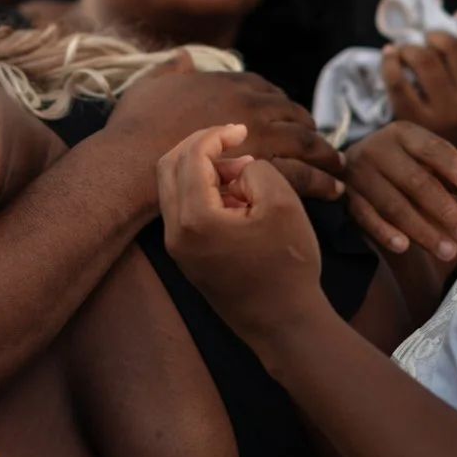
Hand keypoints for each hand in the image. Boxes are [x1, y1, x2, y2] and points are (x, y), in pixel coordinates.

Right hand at [110, 66, 344, 200]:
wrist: (136, 162)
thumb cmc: (137, 127)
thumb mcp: (149, 85)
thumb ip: (170, 70)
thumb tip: (182, 57)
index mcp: (228, 83)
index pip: (266, 89)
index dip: (279, 103)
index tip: (287, 115)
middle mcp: (251, 104)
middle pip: (293, 113)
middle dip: (308, 127)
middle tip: (320, 143)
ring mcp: (261, 134)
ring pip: (306, 141)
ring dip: (326, 154)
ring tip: (338, 166)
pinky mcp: (266, 166)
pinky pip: (305, 172)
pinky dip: (323, 180)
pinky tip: (332, 190)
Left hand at [159, 124, 322, 341]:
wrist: (286, 326)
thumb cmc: (288, 265)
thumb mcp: (281, 202)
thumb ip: (256, 170)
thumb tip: (237, 168)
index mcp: (193, 218)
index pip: (191, 156)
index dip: (216, 135)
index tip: (243, 130)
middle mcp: (174, 233)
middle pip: (169, 167)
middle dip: (199, 146)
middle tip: (233, 141)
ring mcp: (177, 248)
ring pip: (174, 188)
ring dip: (202, 169)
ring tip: (243, 173)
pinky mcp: (188, 258)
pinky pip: (184, 210)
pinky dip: (204, 192)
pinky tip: (237, 196)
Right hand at [343, 122, 456, 261]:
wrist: (354, 165)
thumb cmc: (404, 164)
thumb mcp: (431, 163)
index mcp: (403, 135)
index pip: (431, 149)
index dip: (453, 166)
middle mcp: (378, 150)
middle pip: (414, 181)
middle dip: (443, 209)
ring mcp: (359, 175)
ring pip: (392, 204)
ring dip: (421, 229)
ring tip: (448, 251)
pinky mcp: (347, 198)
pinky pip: (366, 217)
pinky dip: (384, 232)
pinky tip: (404, 247)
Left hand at [382, 17, 456, 151]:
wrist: (436, 170)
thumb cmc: (456, 122)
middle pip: (451, 49)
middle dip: (434, 37)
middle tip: (425, 39)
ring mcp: (445, 114)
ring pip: (423, 60)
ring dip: (409, 48)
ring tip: (405, 50)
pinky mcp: (414, 121)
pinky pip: (397, 79)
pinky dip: (389, 61)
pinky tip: (389, 56)